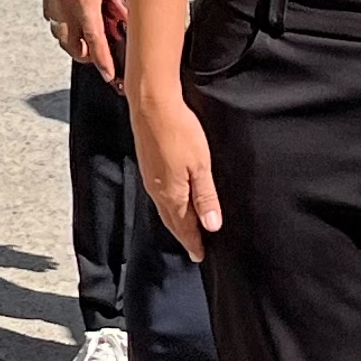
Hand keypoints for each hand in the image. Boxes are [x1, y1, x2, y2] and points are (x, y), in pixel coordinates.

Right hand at [39, 0, 127, 82]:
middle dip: (86, 57)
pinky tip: (75, 17)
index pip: (95, 41)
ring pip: (60, 35)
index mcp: (83, 0)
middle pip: (72, 46)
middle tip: (98, 58)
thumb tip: (139, 4)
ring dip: (74, 42)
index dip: (103, 61)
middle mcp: (65, 5)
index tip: (110, 75)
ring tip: (86, 41)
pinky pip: (54, 19)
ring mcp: (53, 0)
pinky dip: (65, 25)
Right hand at [135, 90, 223, 259]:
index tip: (200, 255)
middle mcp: (157, 190)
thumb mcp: (200, 166)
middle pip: (172, 220)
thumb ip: (206, 197)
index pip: (184, 227)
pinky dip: (168, 204)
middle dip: (184, 235)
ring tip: (186, 227)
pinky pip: (159, 193)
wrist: (151, 104)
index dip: (193, 242)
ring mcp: (150, 176)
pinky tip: (173, 198)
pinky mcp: (148, 163)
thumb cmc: (178, 132)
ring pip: (164, 207)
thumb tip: (212, 226)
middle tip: (194, 247)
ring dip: (176, 220)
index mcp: (171, 195)